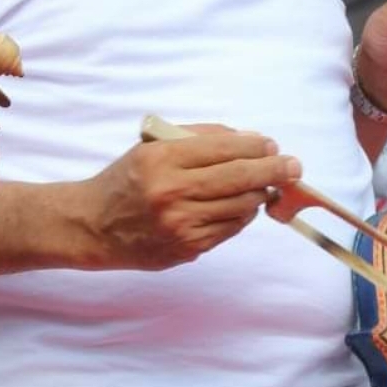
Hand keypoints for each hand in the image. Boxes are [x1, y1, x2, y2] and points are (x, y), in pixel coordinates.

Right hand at [78, 125, 302, 270]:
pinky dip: (242, 215)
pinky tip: (242, 206)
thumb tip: (248, 139)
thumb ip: (197, 139)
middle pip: (241, 177)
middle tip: (294, 166)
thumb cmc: (126, 181)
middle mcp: (172, 191)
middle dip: (275, 170)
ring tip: (266, 186)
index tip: (271, 145)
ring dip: (260, 194)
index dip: (256, 146)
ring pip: (241, 206)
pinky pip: (230, 229)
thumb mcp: (151, 148)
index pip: (224, 147)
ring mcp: (181, 223)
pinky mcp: (187, 247)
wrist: (93, 226)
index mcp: (162, 159)